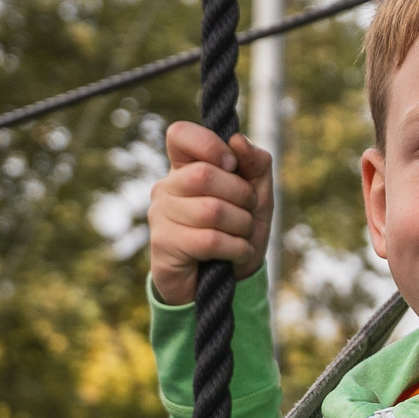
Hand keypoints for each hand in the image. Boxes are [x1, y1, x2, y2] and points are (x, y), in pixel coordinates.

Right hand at [148, 121, 273, 304]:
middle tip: (246, 211)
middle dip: (241, 195)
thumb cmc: (237, 232)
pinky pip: (210, 240)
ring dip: (241, 226)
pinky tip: (237, 253)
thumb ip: (255, 164)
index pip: (180, 134)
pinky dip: (236, 248)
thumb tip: (237, 140)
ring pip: (211, 210)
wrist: (225, 283)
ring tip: (241, 235)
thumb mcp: (257, 196)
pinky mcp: (164, 244)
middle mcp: (167, 187)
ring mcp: (161, 215)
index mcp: (185, 167)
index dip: (210, 145)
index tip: (232, 165)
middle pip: (204, 174)